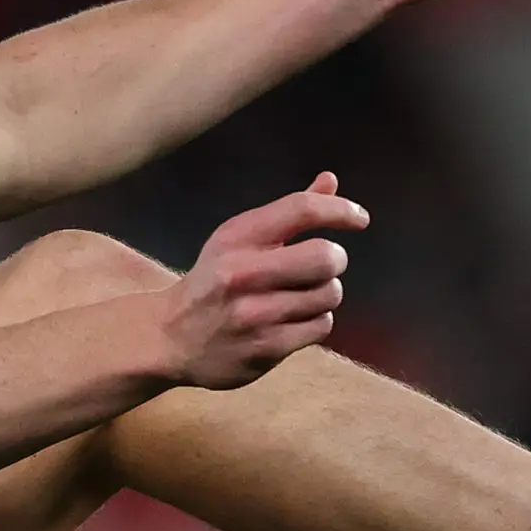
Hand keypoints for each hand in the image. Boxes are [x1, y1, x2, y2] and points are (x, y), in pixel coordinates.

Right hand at [163, 173, 368, 388]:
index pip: (302, 209)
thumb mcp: (239, 239)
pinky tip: (292, 320)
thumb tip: (331, 182)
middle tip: (321, 267)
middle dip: (334, 261)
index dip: (340, 210)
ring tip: (300, 296)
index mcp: (238, 238)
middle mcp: (243, 273)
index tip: (359, 219)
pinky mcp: (266, 348)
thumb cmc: (215, 280)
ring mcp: (254, 314)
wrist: (171, 338)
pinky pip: (321, 326)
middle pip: (325, 256)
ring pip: (329, 294)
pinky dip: (316, 321)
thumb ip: (287, 213)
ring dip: (324, 294)